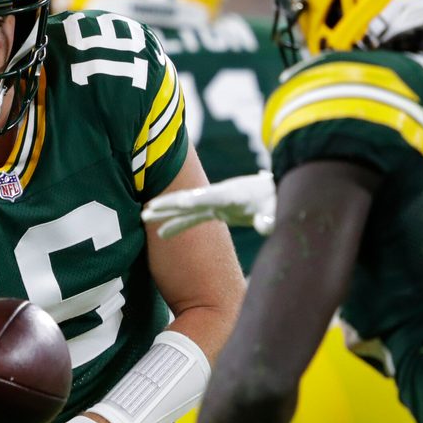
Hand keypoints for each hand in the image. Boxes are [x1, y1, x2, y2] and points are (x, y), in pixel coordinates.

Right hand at [142, 171, 274, 237]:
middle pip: (190, 199)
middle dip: (169, 204)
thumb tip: (265, 226)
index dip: (195, 201)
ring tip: (144, 217)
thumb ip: (270, 217)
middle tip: (148, 209)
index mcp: (233, 194)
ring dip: (166, 212)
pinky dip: (177, 224)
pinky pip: (192, 217)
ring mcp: (217, 202)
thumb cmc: (278, 199)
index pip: (211, 198)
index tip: (179, 203)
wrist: (279, 189)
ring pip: (185, 208)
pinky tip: (161, 233)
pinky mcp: (217, 210)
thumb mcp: (277, 208)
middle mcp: (220, 196)